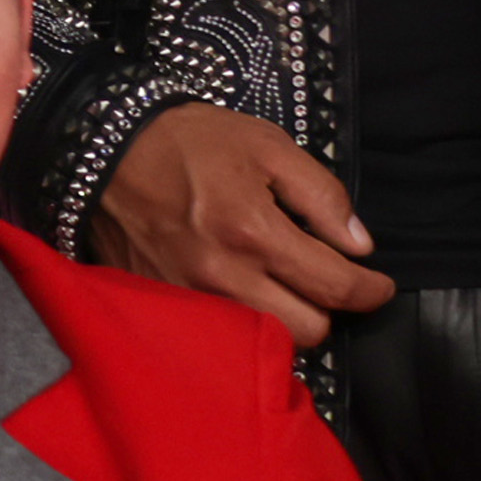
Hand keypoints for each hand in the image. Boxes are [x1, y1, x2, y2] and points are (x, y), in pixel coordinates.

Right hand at [83, 106, 392, 344]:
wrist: (102, 148)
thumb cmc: (187, 141)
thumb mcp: (267, 146)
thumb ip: (322, 196)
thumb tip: (359, 245)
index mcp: (254, 231)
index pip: (336, 286)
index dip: (371, 290)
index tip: (377, 284)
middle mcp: (224, 275)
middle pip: (308, 330)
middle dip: (328, 308)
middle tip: (325, 282)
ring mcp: (190, 296)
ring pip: (267, 339)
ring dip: (287, 318)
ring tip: (284, 288)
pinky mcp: (164, 302)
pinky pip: (222, 332)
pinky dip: (242, 319)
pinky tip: (244, 292)